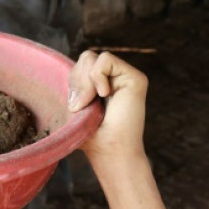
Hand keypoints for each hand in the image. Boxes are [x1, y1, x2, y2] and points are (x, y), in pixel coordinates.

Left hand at [67, 51, 147, 167]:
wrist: (109, 151)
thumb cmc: (90, 136)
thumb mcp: (74, 105)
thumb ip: (75, 83)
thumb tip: (78, 61)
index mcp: (100, 83)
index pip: (80, 64)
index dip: (72, 81)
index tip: (73, 106)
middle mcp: (114, 78)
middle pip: (85, 57)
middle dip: (77, 80)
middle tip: (81, 105)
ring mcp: (125, 77)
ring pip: (92, 57)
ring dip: (85, 81)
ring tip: (92, 102)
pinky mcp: (136, 78)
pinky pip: (105, 60)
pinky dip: (97, 76)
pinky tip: (104, 94)